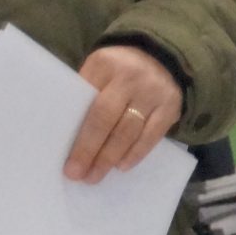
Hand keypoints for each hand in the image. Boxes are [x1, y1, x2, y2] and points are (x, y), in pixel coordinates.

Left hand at [66, 45, 183, 182]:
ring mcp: (153, 92)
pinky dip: (136, 153)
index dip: (75, 131)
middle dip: (90, 149)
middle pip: (105, 118)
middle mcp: (130, 77)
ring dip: (110, 157)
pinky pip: (152, 135)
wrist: (163, 59)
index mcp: (105, 64)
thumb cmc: (119, 72)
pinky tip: (121, 166)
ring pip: (128, 131)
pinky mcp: (171, 106)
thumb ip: (87, 94)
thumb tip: (68, 136)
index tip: (65, 157)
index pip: (86, 101)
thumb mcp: (100, 71)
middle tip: (78, 174)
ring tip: (95, 175)